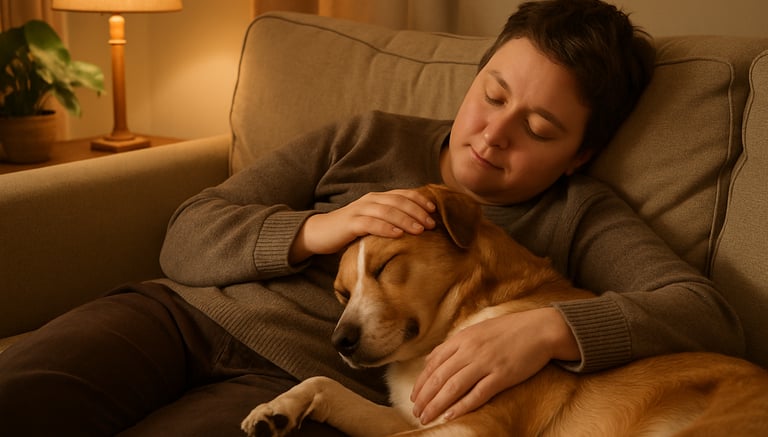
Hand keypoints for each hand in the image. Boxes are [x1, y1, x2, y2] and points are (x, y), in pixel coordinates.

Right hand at [290, 189, 435, 262]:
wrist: (320, 233)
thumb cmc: (351, 230)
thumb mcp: (373, 222)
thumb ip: (390, 220)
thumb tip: (417, 228)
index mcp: (377, 198)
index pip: (403, 194)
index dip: (419, 200)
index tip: (434, 209)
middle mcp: (370, 200)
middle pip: (398, 201)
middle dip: (417, 212)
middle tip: (431, 224)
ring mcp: (359, 210)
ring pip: (387, 211)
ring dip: (405, 220)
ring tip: (420, 230)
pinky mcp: (350, 223)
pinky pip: (370, 224)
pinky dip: (385, 228)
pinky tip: (397, 235)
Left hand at [410, 307, 579, 424]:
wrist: (540, 329)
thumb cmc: (508, 330)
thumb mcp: (476, 331)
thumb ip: (454, 345)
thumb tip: (432, 359)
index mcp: (462, 338)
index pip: (433, 363)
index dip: (421, 382)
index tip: (414, 397)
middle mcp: (470, 350)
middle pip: (439, 377)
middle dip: (424, 397)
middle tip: (416, 412)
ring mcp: (485, 363)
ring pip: (453, 387)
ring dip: (436, 405)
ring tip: (425, 418)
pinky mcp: (502, 376)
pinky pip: (477, 394)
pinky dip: (461, 407)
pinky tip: (450, 416)